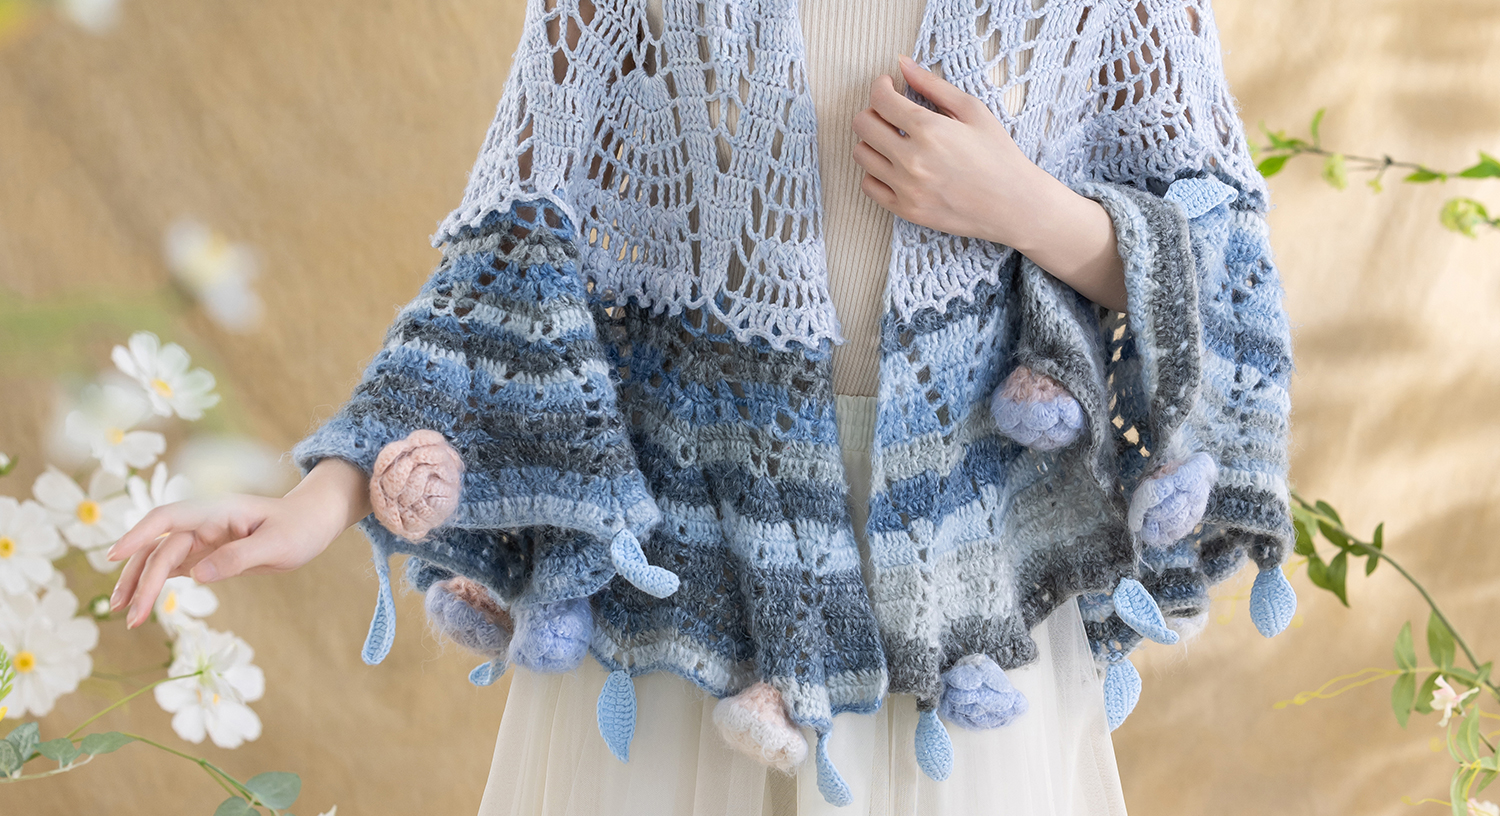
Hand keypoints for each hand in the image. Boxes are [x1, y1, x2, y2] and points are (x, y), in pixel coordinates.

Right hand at [105, 457, 371, 628]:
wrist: (313, 521)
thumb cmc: (299, 528)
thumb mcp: (276, 545)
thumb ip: (237, 557)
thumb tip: (197, 575)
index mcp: (217, 511)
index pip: (167, 518)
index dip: (138, 535)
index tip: (113, 556)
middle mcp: (204, 522)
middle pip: (160, 547)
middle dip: (140, 579)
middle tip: (130, 615)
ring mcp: (203, 537)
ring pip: (160, 558)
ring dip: (140, 583)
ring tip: (127, 616)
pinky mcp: (207, 552)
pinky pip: (174, 566)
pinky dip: (156, 583)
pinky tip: (142, 604)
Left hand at [852, 54, 1057, 247]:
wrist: (1013, 205)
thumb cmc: (998, 154)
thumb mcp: (973, 110)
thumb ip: (933, 85)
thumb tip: (902, 64)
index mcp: (929, 129)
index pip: (880, 99)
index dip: (880, 86)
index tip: (889, 86)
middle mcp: (911, 159)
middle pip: (862, 125)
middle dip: (872, 111)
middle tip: (889, 112)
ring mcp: (906, 187)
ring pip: (861, 154)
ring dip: (871, 141)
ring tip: (892, 139)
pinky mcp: (905, 210)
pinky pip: (868, 185)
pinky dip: (874, 171)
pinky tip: (893, 165)